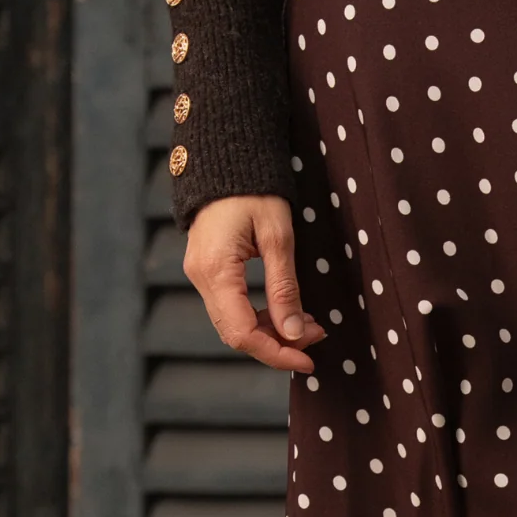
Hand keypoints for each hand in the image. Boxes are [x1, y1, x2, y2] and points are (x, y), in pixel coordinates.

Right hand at [183, 193, 325, 373]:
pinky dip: (260, 316)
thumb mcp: (278, 237)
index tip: (308, 360)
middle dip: (278, 343)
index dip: (276, 353)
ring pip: (234, 323)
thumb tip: (294, 333)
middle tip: (316, 336)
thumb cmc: (254, 190)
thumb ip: (284, 288)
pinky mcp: (207, 270)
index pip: (242, 333)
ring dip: (271, 331)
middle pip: (236, 334)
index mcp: (215, 271)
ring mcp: (199, 274)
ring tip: (308, 324)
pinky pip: (231, 307)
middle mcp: (200, 278)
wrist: (226, 157)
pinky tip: (287, 311)